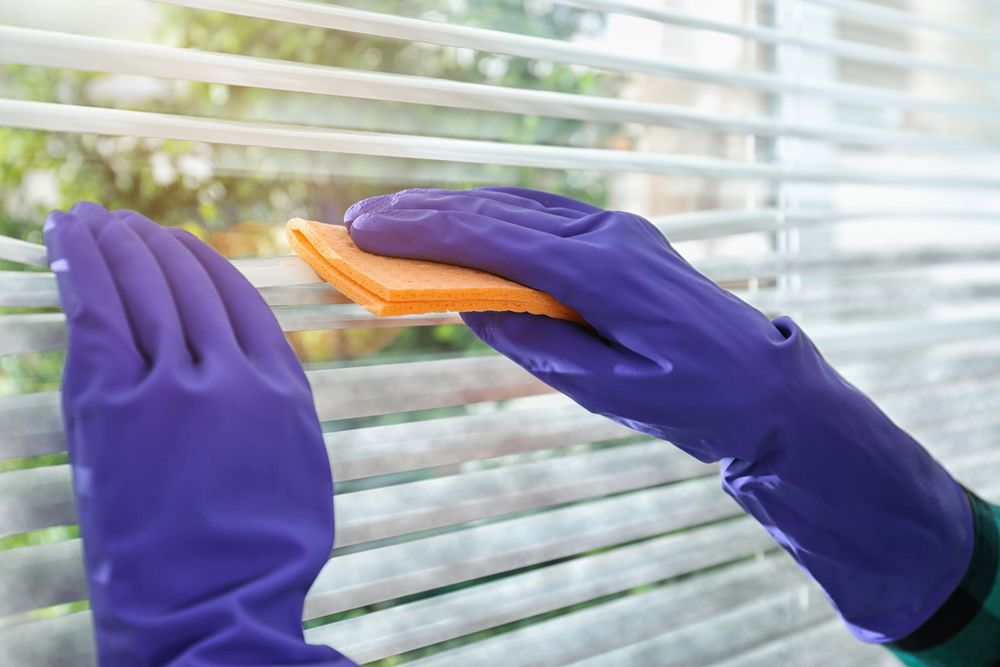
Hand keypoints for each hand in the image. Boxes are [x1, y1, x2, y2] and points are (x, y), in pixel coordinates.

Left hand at [45, 203, 354, 665]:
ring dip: (113, 243)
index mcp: (281, 388)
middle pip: (186, 283)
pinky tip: (68, 238)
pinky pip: (96, 315)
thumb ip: (276, 406)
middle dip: (151, 242)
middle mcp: (230, 374)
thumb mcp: (297, 468)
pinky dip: (80, 268)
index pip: (237, 298)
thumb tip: (249, 368)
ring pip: (140, 289)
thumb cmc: (263, 556)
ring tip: (94, 217)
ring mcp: (171, 387)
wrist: (217, 609)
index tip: (177, 241)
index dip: (201, 261)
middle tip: (124, 220)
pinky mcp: (112, 408)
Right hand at [344, 186, 972, 642]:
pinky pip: (545, 219)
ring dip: (456, 212)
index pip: (496, 239)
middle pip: (500, 212)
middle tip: (361, 221)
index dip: (426, 232)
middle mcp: (609, 236)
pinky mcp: (622, 241)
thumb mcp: (610, 390)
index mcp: (605, 272)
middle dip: (427, 214)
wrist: (768, 389)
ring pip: (520, 208)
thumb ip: (538, 344)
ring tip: (397, 223)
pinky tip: (463, 230)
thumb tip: (473, 308)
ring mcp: (618, 232)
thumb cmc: (697, 399)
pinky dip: (494, 220)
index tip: (368, 229)